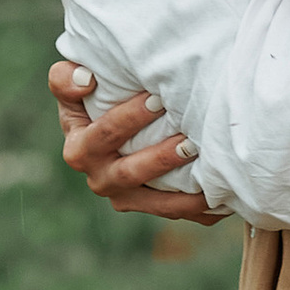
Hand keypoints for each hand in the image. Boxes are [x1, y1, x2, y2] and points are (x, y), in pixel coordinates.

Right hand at [48, 60, 219, 218]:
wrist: (115, 125)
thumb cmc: (97, 93)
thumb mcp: (72, 82)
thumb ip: (66, 78)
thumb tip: (86, 80)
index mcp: (79, 148)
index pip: (103, 135)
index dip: (128, 119)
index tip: (157, 99)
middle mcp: (99, 178)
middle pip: (130, 172)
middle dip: (160, 158)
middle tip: (189, 139)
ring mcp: (125, 197)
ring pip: (156, 202)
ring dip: (183, 191)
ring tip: (208, 169)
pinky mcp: (150, 205)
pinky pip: (176, 211)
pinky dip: (200, 207)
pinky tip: (224, 197)